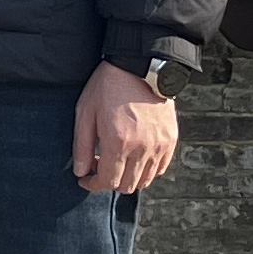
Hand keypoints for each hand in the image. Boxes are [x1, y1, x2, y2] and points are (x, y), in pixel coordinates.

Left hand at [75, 62, 180, 193]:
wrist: (140, 68)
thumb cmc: (108, 87)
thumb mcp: (85, 112)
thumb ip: (81, 146)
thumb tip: (80, 172)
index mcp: (118, 142)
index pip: (107, 181)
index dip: (93, 185)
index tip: (85, 180)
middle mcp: (142, 148)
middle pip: (127, 186)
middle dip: (109, 182)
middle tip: (98, 167)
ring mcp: (160, 146)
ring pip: (145, 181)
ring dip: (128, 177)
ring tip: (116, 161)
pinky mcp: (171, 141)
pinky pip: (160, 169)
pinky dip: (146, 170)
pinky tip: (133, 157)